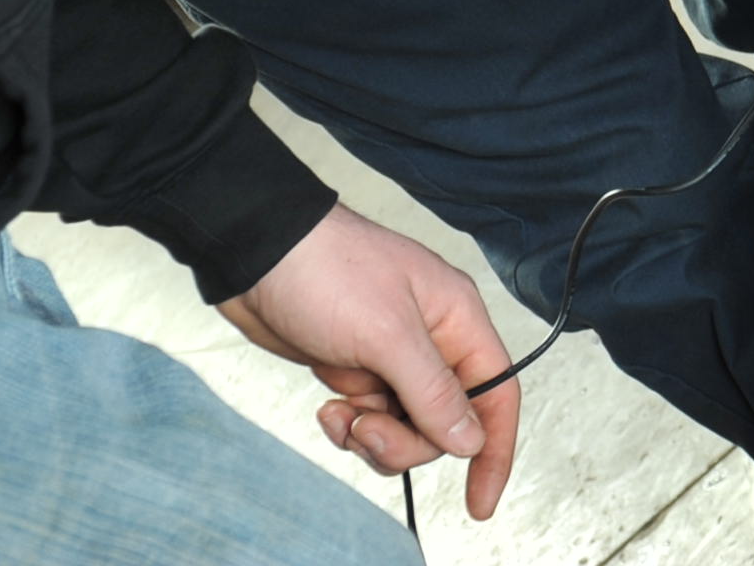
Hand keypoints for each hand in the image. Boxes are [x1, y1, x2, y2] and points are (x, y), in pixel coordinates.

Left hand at [220, 203, 520, 522]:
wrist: (257, 255)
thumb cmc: (326, 272)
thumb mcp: (386, 335)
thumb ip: (433, 391)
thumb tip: (469, 440)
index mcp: (456, 319)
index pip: (496, 393)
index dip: (495, 448)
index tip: (481, 500)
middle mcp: (432, 341)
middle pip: (446, 423)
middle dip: (406, 441)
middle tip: (366, 428)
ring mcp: (392, 358)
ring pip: (405, 428)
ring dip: (373, 436)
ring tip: (341, 416)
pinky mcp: (358, 369)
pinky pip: (371, 420)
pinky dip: (349, 427)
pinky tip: (327, 409)